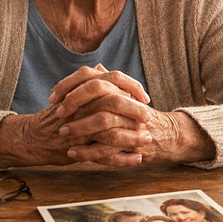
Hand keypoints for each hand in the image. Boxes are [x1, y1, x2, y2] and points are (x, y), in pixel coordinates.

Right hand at [0, 65, 147, 167]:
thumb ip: (89, 82)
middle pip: (113, 101)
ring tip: (147, 140)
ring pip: (110, 130)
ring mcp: (78, 127)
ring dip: (132, 136)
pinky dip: (122, 158)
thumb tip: (102, 67)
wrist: (34, 137)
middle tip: (148, 118)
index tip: (145, 97)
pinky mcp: (77, 147)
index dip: (132, 86)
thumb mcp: (72, 94)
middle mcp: (80, 105)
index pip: (112, 79)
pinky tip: (136, 159)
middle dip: (134, 110)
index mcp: (82, 89)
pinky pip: (104, 154)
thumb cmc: (56, 115)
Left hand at [53, 66, 212, 165]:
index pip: (92, 76)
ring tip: (63, 134)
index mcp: (120, 86)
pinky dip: (88, 151)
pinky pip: (108, 146)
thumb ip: (108, 83)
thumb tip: (93, 67)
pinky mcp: (132, 142)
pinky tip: (73, 153)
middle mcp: (126, 98)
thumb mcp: (125, 95)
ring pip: (102, 119)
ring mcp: (131, 120)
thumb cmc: (138, 116)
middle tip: (59, 114)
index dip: (69, 84)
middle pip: (97, 91)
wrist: (168, 135)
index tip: (54, 95)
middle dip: (74, 101)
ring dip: (79, 127)